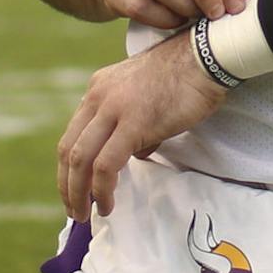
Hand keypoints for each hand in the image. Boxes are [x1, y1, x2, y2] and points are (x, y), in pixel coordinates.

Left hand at [57, 31, 228, 220]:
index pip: (73, 134)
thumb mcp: (145, 99)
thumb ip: (134, 126)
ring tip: (85, 215)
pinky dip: (102, 189)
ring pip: (80, 158)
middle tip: (74, 211)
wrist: (205, 57)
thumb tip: (136, 155)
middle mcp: (97, 96)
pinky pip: (106, 164)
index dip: (69, 167)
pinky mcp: (133, 122)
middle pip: (68, 148)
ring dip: (78, 192)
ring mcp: (113, 108)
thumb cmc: (184, 79)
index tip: (74, 189)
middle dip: (67, 185)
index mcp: (98, 89)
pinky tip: (107, 204)